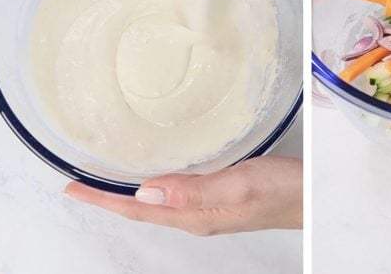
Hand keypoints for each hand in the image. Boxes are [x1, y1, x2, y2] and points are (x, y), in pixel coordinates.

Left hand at [65, 156, 301, 235]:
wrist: (318, 198)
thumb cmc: (287, 191)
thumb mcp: (242, 184)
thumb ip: (196, 190)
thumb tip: (148, 189)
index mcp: (197, 216)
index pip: (139, 208)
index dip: (104, 199)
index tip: (72, 188)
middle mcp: (198, 216)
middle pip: (143, 209)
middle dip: (109, 198)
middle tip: (79, 183)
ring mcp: (210, 210)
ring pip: (159, 202)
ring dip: (130, 192)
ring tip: (106, 179)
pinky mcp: (222, 199)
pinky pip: (177, 195)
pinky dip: (157, 185)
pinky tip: (157, 174)